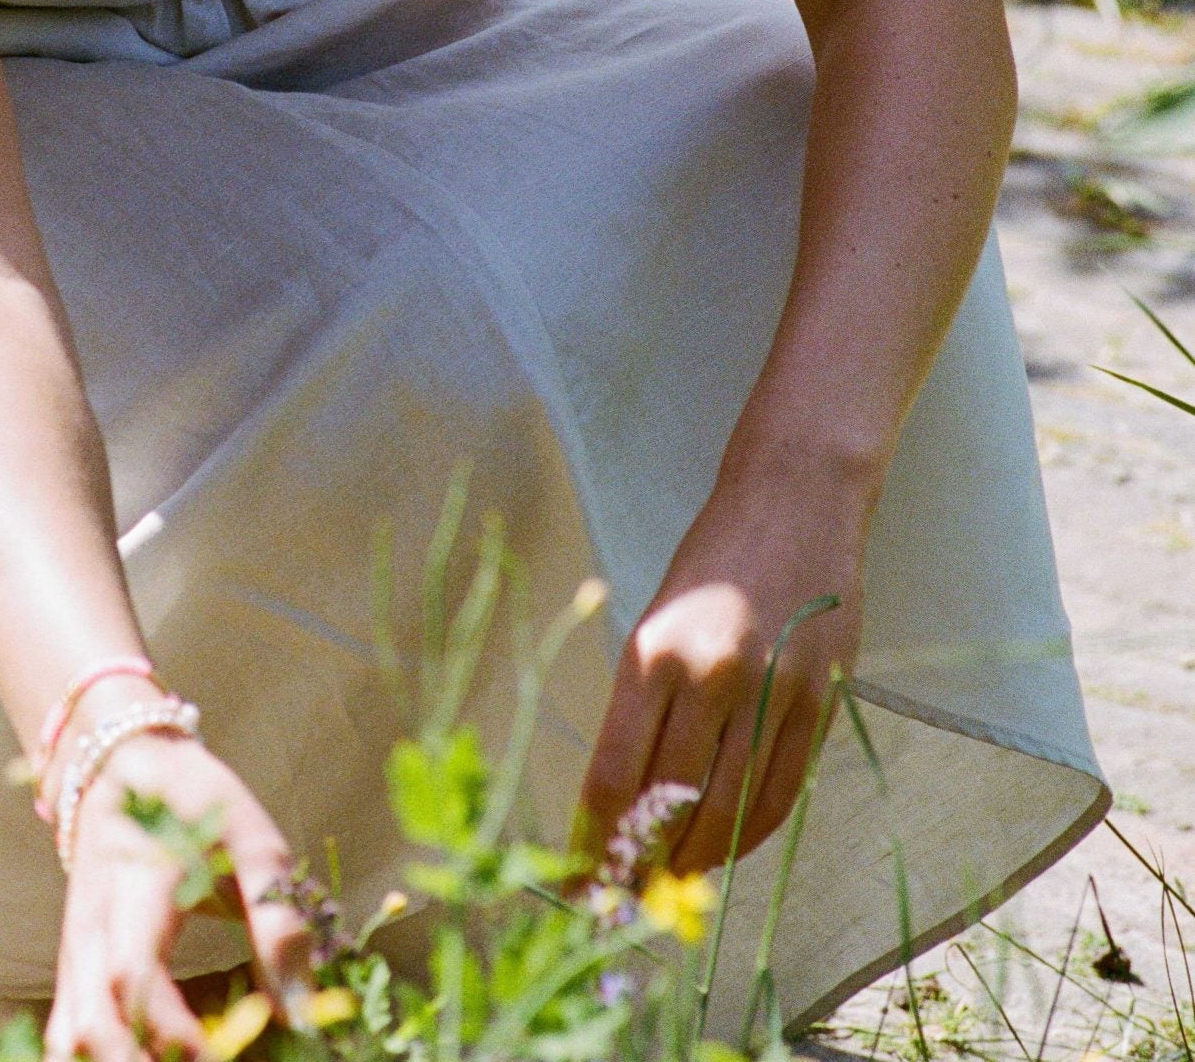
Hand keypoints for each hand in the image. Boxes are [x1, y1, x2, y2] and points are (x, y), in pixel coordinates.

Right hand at [45, 731, 311, 1061]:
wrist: (122, 765)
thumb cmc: (196, 802)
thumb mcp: (252, 839)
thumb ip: (277, 919)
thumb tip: (301, 1009)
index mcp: (136, 889)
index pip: (134, 973)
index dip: (174, 1029)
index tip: (224, 1053)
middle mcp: (93, 929)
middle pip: (90, 1025)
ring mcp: (75, 953)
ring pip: (67, 1038)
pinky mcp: (71, 969)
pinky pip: (63, 1034)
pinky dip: (91, 1061)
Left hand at [576, 459, 869, 878]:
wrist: (795, 498)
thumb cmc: (711, 556)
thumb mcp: (656, 617)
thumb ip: (643, 703)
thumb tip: (625, 799)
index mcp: (653, 650)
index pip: (615, 774)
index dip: (595, 842)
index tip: (579, 883)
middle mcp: (710, 674)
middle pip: (670, 803)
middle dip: (642, 863)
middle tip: (623, 900)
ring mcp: (770, 690)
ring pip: (729, 808)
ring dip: (698, 859)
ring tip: (672, 887)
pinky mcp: (818, 699)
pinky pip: (781, 791)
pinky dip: (752, 832)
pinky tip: (728, 848)